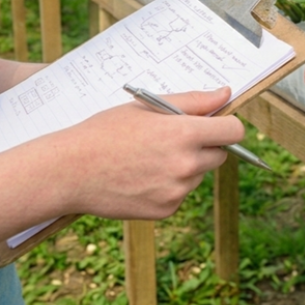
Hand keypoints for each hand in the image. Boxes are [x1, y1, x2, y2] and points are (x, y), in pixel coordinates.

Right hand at [51, 87, 244, 220]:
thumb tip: (226, 94)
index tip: (215, 124)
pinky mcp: (166, 210)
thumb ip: (193, 101)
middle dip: (205, 145)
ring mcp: (177, 191)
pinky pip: (180, 194)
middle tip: (172, 139)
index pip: (233, 132)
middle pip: (220, 155)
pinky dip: (169, 186)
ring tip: (148, 158)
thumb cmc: (105, 132)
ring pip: (198, 175)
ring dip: (186, 166)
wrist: (70, 171)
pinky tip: (141, 176)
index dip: (226, 125)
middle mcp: (186, 164)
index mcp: (184, 133)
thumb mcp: (148, 106)